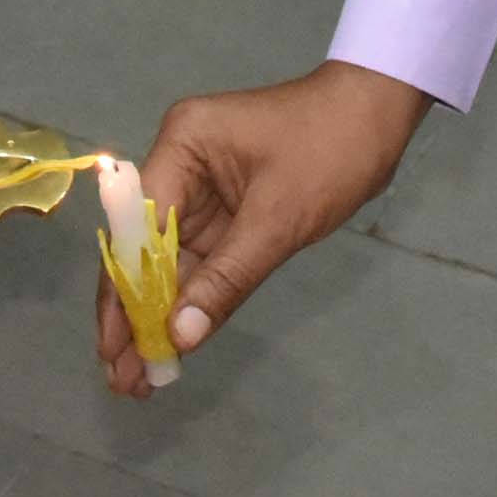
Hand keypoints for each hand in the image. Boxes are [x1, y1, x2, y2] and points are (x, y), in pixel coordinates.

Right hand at [93, 62, 427, 398]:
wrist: (380, 115)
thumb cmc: (331, 151)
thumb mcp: (279, 219)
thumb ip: (225, 280)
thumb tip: (179, 337)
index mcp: (182, 146)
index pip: (136, 228)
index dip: (124, 293)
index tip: (116, 350)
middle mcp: (181, 166)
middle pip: (144, 250)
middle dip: (135, 314)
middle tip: (125, 381)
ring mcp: (203, 190)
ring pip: (169, 263)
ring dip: (159, 317)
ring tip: (140, 381)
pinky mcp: (228, 211)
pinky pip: (201, 261)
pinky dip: (189, 301)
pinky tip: (175, 342)